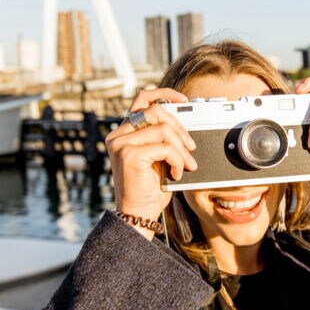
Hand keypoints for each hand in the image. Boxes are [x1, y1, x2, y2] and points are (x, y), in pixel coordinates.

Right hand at [104, 88, 197, 237]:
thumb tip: (183, 125)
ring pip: (162, 129)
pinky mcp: (129, 155)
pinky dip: (177, 159)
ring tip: (186, 165)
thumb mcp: (158, 158)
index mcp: (124, 133)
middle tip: (191, 147)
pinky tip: (176, 173)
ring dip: (181, 148)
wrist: (137, 215)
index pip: (142, 100)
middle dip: (179, 127)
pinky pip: (164, 146)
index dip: (163, 95)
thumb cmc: (149, 190)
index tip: (182, 100)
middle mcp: (118, 136)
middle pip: (155, 112)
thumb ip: (162, 139)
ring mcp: (121, 144)